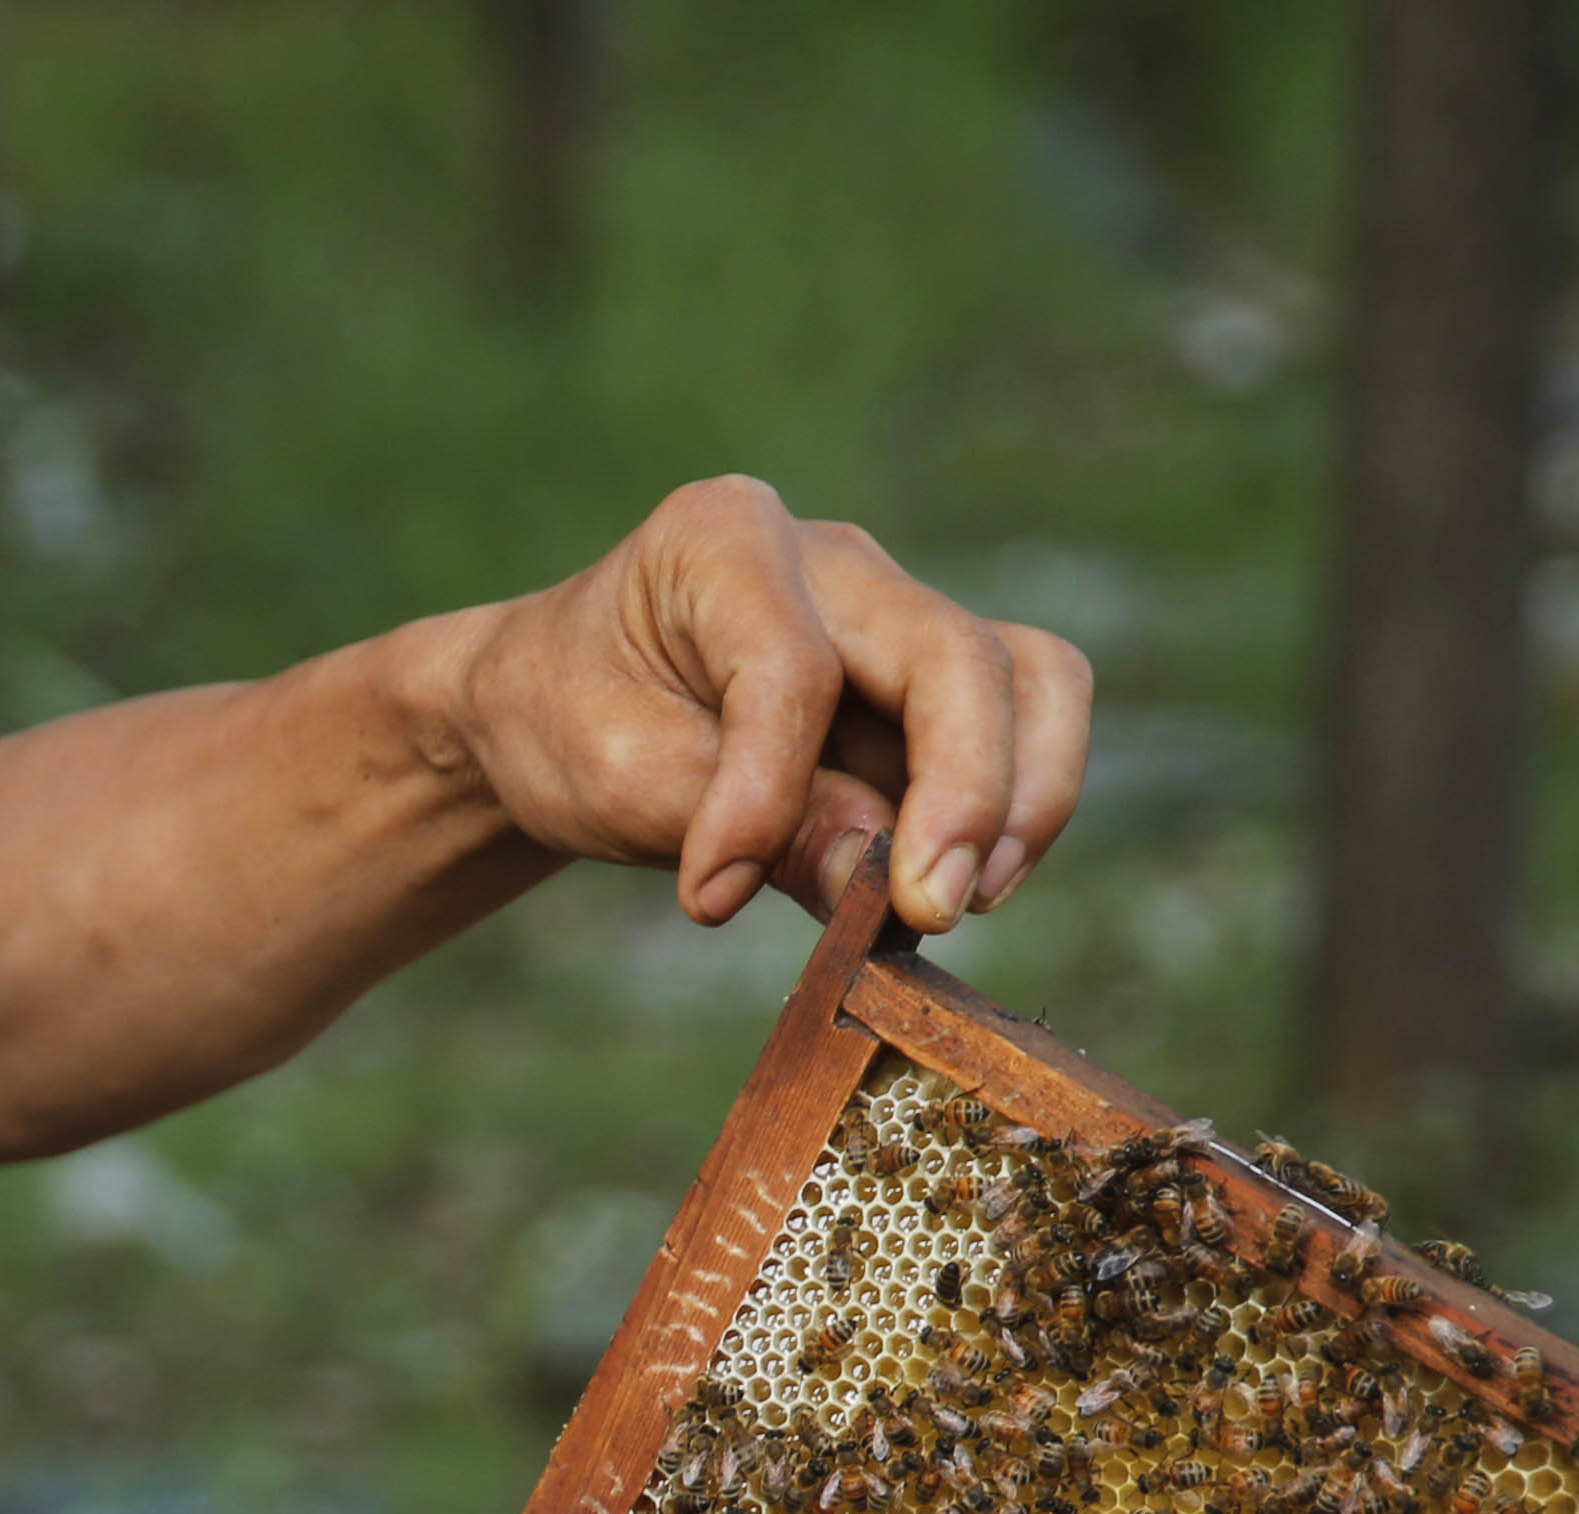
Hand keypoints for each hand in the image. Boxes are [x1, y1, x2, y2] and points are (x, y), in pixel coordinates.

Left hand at [431, 477, 1093, 935]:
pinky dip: (1017, 800)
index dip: (765, 795)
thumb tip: (874, 875)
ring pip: (1028, 675)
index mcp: (725, 538)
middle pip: (953, 656)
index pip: (791, 670)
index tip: (708, 898)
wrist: (550, 705)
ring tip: (968, 899)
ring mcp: (893, 612)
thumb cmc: (566, 721)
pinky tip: (967, 881)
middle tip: (931, 910)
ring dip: (1023, 794)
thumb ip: (743, 817)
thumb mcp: (617, 776)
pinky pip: (1022, 716)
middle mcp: (832, 559)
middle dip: (963, 792)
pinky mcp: (928, 676)